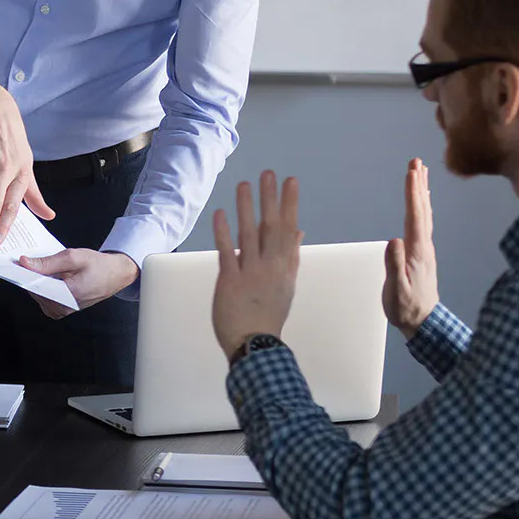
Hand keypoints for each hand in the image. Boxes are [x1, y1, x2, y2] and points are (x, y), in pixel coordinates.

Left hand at [18, 249, 138, 316]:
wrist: (115, 274)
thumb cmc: (99, 265)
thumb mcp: (73, 257)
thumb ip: (47, 262)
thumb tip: (25, 263)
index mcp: (69, 295)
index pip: (37, 287)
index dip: (25, 274)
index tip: (15, 264)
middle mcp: (64, 307)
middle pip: (35, 292)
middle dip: (29, 276)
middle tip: (25, 261)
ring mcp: (62, 311)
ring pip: (38, 295)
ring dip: (36, 281)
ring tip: (38, 266)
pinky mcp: (61, 310)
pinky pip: (44, 298)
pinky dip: (42, 287)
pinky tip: (46, 275)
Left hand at [211, 171, 303, 358]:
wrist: (256, 345)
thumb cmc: (269, 314)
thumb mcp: (287, 284)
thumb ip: (291, 256)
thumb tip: (299, 231)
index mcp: (285, 266)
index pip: (289, 229)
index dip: (289, 204)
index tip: (291, 181)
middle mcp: (271, 266)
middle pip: (272, 227)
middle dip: (270, 199)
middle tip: (268, 173)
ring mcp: (251, 273)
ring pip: (250, 235)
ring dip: (247, 208)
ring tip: (244, 184)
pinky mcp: (230, 281)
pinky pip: (228, 253)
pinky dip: (224, 233)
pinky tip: (220, 214)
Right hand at [384, 158, 439, 338]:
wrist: (423, 322)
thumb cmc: (406, 307)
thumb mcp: (396, 289)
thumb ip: (394, 265)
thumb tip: (393, 240)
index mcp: (416, 251)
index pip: (415, 217)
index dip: (412, 194)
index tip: (411, 172)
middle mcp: (424, 246)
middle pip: (422, 209)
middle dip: (418, 184)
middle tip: (416, 161)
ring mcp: (424, 248)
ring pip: (424, 213)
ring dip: (422, 191)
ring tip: (420, 172)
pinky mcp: (422, 251)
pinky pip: (423, 221)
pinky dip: (422, 205)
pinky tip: (421, 200)